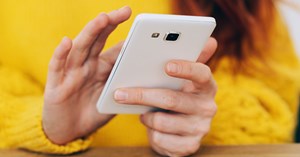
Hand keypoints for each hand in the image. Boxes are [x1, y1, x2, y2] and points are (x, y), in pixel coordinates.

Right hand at [43, 6, 131, 144]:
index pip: (115, 49)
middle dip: (110, 24)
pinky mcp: (56, 85)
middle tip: (125, 11)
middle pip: (98, 41)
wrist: (70, 132)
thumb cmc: (92, 113)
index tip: (141, 26)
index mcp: (102, 69)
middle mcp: (87, 66)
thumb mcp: (113, 100)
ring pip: (80, 49)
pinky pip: (57, 67)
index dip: (127, 38)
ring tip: (103, 19)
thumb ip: (125, 88)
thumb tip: (147, 80)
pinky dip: (61, 54)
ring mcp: (71, 73)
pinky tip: (66, 42)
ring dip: (90, 33)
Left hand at [114, 38, 217, 155]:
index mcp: (207, 86)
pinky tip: (150, 126)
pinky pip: (161, 139)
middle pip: (172, 99)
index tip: (166, 65)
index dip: (185, 69)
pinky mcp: (190, 146)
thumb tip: (211, 41)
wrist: (178, 130)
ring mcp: (200, 129)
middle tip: (120, 93)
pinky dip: (150, 133)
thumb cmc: (176, 96)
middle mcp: (207, 107)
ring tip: (141, 111)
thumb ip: (190, 60)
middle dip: (143, 96)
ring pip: (162, 121)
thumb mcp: (182, 80)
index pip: (202, 74)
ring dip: (146, 116)